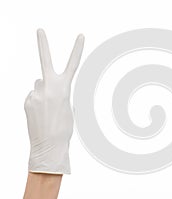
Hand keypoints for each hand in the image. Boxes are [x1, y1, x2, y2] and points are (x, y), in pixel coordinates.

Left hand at [24, 29, 83, 173]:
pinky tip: (41, 114)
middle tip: (40, 29)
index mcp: (63, 89)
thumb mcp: (66, 107)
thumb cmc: (63, 128)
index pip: (72, 65)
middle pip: (45, 62)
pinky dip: (37, 101)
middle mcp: (47, 88)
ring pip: (39, 85)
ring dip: (43, 91)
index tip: (81, 35)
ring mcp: (35, 94)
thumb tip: (38, 80)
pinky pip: (33, 96)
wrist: (49, 146)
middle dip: (43, 44)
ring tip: (48, 109)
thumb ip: (54, 90)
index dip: (77, 49)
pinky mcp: (27, 101)